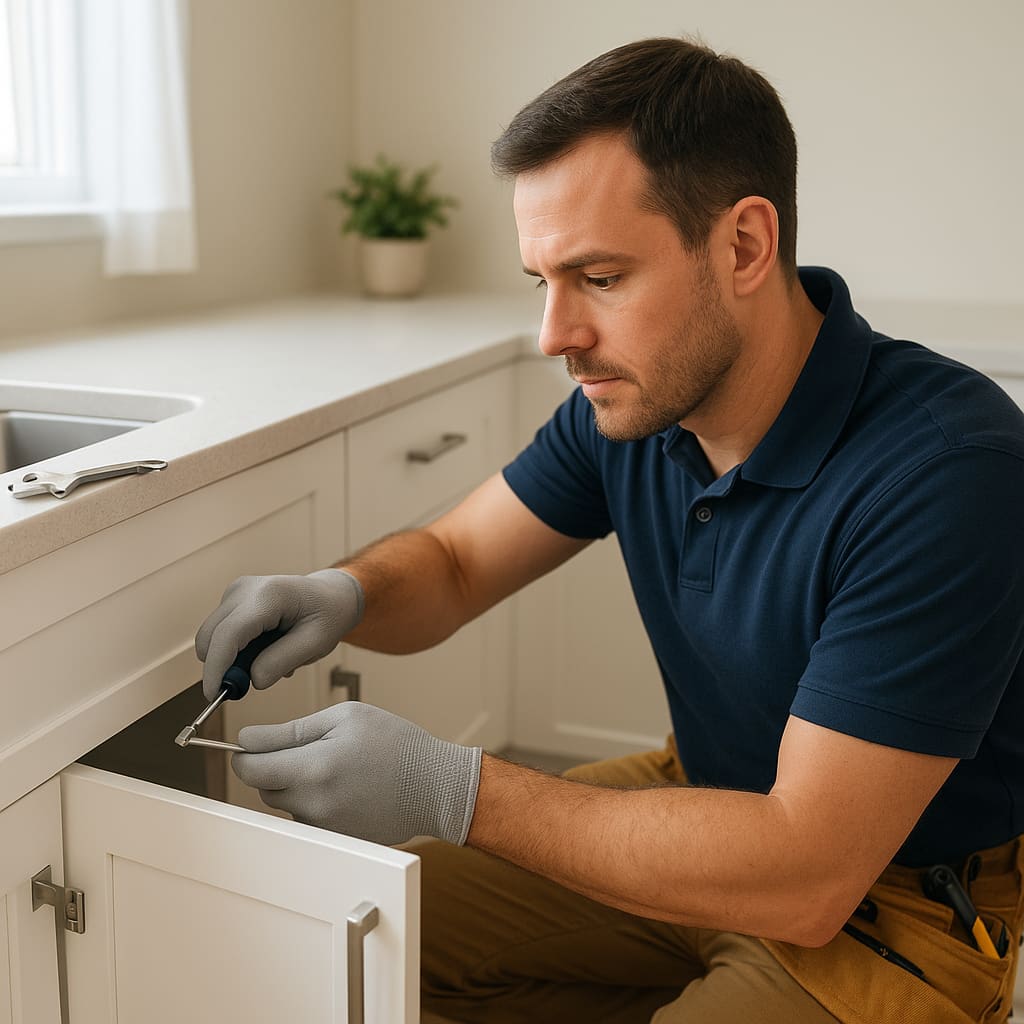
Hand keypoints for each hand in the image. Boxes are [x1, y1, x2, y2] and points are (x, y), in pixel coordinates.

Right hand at [195, 570, 363, 699]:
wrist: (330, 596)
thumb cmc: (327, 616)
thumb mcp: (316, 644)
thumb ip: (282, 662)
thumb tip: (252, 680)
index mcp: (269, 595)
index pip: (229, 633)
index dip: (216, 667)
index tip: (214, 695)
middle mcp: (245, 588)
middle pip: (211, 635)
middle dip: (220, 666)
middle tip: (245, 686)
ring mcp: (236, 591)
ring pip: (212, 636)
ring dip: (229, 658)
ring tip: (266, 660)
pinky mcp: (232, 599)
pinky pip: (220, 633)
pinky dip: (233, 649)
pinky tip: (262, 648)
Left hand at [231, 702, 481, 846]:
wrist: (435, 786)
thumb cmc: (396, 744)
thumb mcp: (346, 718)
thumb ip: (292, 730)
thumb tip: (248, 739)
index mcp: (315, 767)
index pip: (250, 768)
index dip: (243, 753)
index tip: (249, 743)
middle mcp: (313, 803)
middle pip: (264, 787)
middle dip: (273, 766)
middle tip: (307, 747)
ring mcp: (323, 826)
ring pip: (285, 803)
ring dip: (295, 784)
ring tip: (335, 766)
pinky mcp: (333, 838)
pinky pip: (307, 817)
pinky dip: (315, 800)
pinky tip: (345, 786)